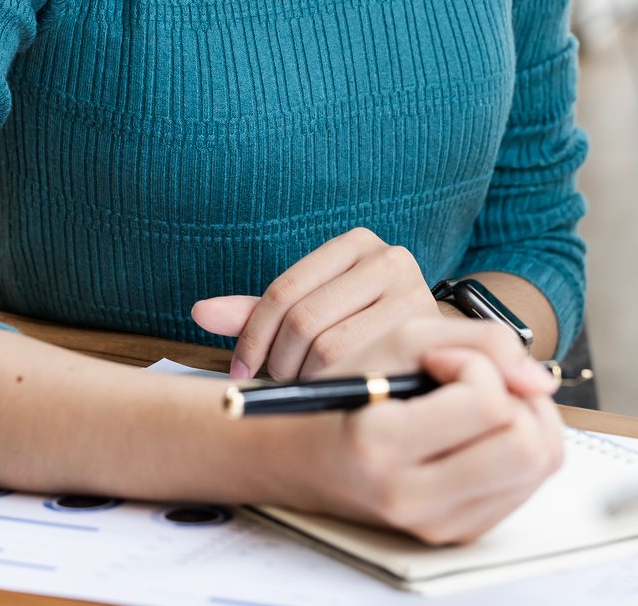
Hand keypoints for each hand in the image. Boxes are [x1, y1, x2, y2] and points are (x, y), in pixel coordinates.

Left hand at [192, 227, 441, 379]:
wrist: (438, 350)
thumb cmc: (361, 329)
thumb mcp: (309, 312)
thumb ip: (257, 312)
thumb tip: (199, 312)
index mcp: (355, 243)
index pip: (284, 291)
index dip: (252, 337)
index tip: (239, 371)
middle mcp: (390, 258)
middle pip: (305, 320)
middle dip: (279, 364)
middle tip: (275, 386)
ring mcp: (414, 294)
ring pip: (332, 348)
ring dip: (307, 380)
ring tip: (306, 390)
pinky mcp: (428, 337)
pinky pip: (363, 370)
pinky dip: (337, 388)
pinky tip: (334, 395)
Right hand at [282, 320, 564, 543]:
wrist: (306, 460)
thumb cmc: (348, 393)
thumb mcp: (397, 341)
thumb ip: (478, 340)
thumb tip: (543, 379)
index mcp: (384, 444)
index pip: (487, 403)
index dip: (476, 365)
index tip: (441, 360)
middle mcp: (414, 497)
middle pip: (528, 448)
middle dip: (519, 399)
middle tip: (482, 382)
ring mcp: (439, 525)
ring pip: (539, 468)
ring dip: (526, 423)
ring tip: (485, 404)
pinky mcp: (459, 534)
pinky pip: (526, 488)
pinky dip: (515, 450)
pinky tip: (480, 434)